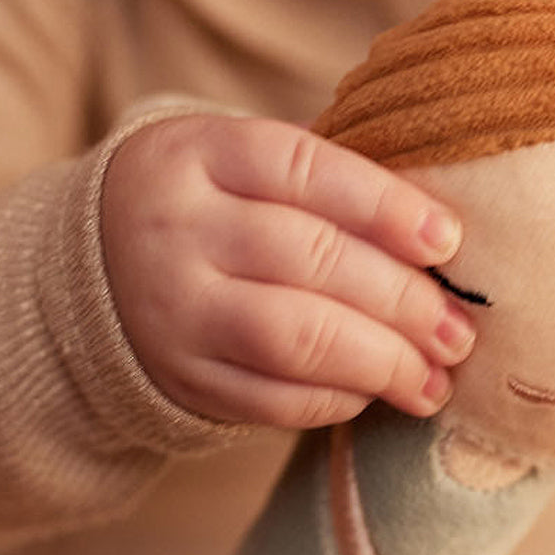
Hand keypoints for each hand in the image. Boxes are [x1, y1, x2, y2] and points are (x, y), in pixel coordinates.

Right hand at [100, 113, 476, 429]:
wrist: (96, 265)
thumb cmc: (210, 206)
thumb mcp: (240, 167)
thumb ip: (324, 188)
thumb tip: (443, 246)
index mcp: (198, 154)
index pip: (304, 171)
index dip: (385, 206)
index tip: (448, 242)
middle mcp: (177, 228)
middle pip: (311, 261)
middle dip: (402, 301)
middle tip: (459, 332)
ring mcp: (173, 309)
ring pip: (296, 338)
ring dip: (382, 363)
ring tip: (434, 380)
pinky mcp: (181, 377)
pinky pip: (273, 399)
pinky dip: (337, 399)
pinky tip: (374, 394)